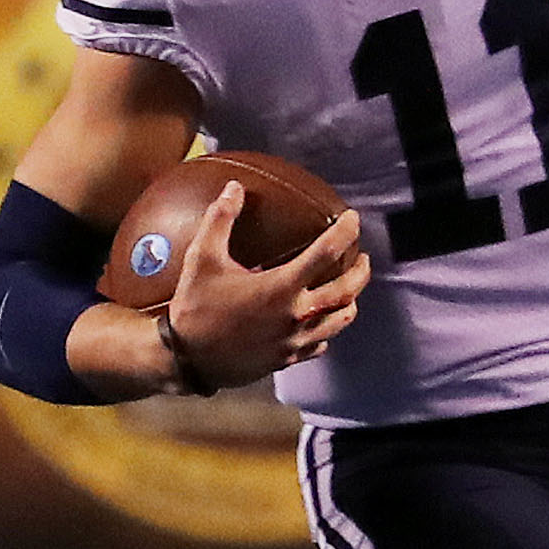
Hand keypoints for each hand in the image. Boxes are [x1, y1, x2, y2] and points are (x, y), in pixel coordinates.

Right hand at [166, 182, 369, 388]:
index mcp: (280, 288)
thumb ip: (220, 219)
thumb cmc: (194, 308)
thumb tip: (234, 188)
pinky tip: (320, 322)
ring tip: (349, 290)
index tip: (352, 219)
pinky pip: (319, 344)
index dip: (345, 231)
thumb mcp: (202, 259)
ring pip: (340, 321)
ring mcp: (294, 341)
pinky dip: (326, 330)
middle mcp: (295, 315)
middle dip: (360, 272)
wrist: (187, 360)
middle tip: (361, 258)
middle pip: (346, 291)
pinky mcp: (287, 359)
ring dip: (349, 302)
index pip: (326, 252)